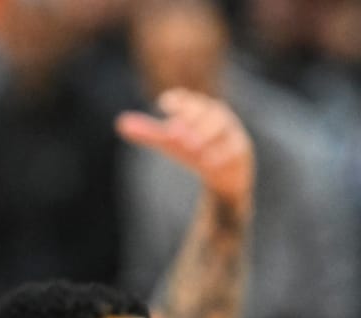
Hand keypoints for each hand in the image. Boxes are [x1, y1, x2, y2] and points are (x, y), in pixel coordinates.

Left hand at [116, 89, 253, 210]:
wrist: (224, 173)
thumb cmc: (195, 149)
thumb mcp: (170, 142)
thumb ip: (148, 132)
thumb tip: (119, 123)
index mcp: (200, 110)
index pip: (188, 101)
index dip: (178, 101)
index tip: (164, 103)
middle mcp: (217, 118)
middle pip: (207, 110)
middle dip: (191, 117)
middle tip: (173, 130)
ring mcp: (231, 134)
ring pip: (223, 128)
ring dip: (206, 135)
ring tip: (190, 146)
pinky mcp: (240, 152)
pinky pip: (234, 151)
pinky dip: (221, 155)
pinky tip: (209, 163)